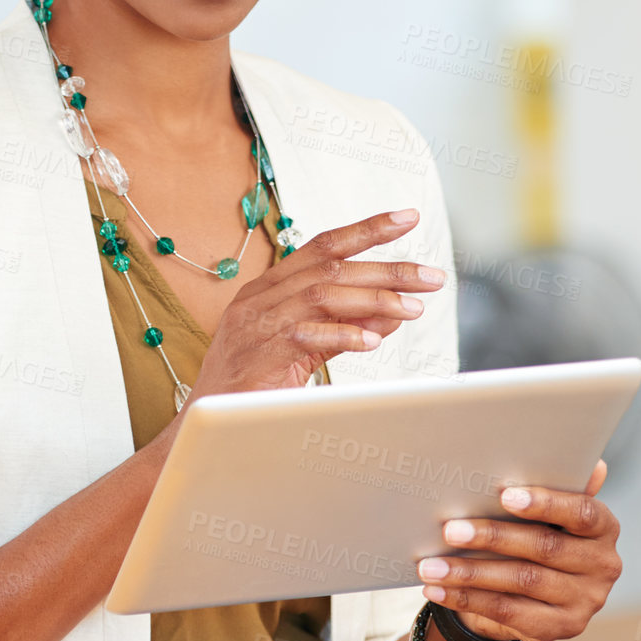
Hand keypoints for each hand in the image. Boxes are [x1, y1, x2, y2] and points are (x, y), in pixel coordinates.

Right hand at [188, 207, 445, 399]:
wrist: (209, 423)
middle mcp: (261, 296)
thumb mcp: (303, 346)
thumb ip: (343, 324)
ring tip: (413, 309)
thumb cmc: (254, 383)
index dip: (366, 228)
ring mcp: (257, 323)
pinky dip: (342, 335)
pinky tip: (373, 341)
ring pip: (323, 295)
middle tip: (431, 277)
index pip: (322, 244)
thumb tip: (394, 310)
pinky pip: (306, 336)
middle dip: (388, 269)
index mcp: (268, 286)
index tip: (408, 217)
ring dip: (374, 300)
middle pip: (332, 268)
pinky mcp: (259, 354)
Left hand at [415, 460, 620, 640]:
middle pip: (543, 547)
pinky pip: (507, 612)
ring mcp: (584, 601)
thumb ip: (554, 486)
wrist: (533, 591)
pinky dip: (467, 599)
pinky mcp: (560, 628)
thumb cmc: (535, 531)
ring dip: (469, 572)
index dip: (546, 503)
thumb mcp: (545, 510)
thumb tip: (589, 464)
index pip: (582, 512)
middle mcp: (603, 566)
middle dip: (491, 537)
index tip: (505, 494)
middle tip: (449, 529)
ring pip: (520, 581)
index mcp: (604, 528)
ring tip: (430, 564)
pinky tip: (438, 588)